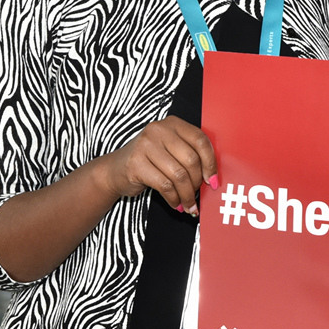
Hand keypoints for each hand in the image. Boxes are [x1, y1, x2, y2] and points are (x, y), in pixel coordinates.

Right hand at [98, 116, 216, 213]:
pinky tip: (176, 204)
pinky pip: (165, 186)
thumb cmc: (150, 161)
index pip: (200, 140)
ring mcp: (145, 146)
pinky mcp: (136, 164)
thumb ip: (190, 156)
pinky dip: (174, 199)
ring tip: (189, 205)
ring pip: (179, 175)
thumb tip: (213, 179)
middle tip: (197, 194)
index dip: (210, 163)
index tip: (213, 181)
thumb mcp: (171, 151)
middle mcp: (159, 130)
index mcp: (173, 123)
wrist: (115, 170)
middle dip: (197, 183)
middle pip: (191, 160)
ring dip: (187, 195)